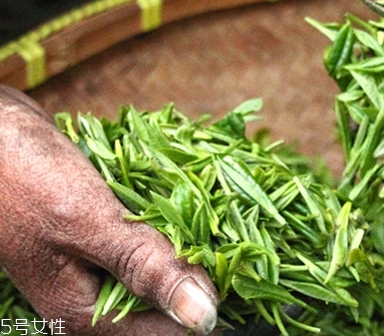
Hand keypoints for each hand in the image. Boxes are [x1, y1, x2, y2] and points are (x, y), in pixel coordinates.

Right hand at [0, 85, 218, 334]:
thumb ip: (145, 269)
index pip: (172, 332)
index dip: (213, 301)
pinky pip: (150, 243)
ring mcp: (100, 270)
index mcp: (88, 314)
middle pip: (171, 303)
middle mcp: (97, 300)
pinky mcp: (104, 241)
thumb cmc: (23, 178)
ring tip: (218, 212)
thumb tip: (205, 317)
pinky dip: (171, 225)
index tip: (246, 266)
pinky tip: (188, 202)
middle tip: (236, 231)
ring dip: (191, 244)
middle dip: (205, 269)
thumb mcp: (86, 224)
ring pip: (165, 271)